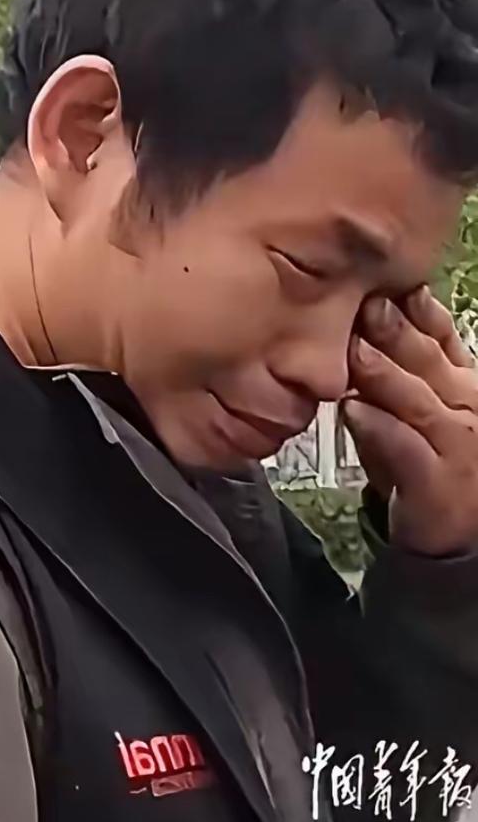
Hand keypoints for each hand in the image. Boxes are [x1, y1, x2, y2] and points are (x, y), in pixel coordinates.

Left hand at [346, 288, 477, 554]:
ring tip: (355, 350)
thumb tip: (364, 327)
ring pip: (418, 400)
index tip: (390, 283)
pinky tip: (355, 411)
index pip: (441, 337)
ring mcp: (457, 442)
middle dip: (396, 329)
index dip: (417, 310)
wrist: (457, 538)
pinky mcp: (437, 480)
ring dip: (385, 374)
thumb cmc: (430, 468)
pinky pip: (405, 448)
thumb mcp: (421, 414)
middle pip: (429, 361)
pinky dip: (380, 428)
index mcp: (466, 383)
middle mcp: (468, 406)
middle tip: (366, 301)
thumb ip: (403, 375)